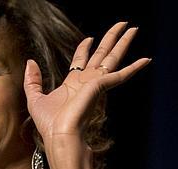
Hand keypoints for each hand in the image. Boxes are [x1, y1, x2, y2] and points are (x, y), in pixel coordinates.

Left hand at [23, 22, 150, 146]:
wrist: (59, 136)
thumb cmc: (49, 124)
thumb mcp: (35, 98)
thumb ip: (32, 80)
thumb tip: (30, 62)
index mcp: (73, 84)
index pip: (82, 60)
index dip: (85, 48)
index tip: (89, 38)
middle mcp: (87, 82)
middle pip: (102, 54)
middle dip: (111, 38)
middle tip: (122, 24)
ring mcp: (96, 84)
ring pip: (113, 58)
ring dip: (123, 43)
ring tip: (134, 28)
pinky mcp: (100, 87)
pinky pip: (121, 75)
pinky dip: (134, 68)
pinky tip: (146, 59)